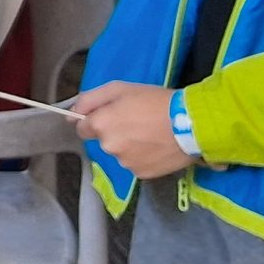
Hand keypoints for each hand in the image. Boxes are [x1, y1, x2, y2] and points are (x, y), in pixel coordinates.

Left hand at [72, 81, 193, 179]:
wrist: (191, 124)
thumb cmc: (156, 101)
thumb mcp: (120, 88)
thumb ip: (90, 100)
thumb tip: (72, 114)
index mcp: (100, 125)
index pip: (81, 128)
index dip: (94, 120)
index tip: (109, 115)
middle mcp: (108, 147)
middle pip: (103, 140)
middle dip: (114, 131)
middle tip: (137, 120)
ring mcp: (125, 163)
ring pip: (120, 153)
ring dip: (129, 145)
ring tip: (151, 133)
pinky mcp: (141, 174)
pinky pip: (135, 163)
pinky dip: (142, 156)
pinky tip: (156, 146)